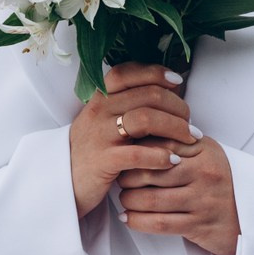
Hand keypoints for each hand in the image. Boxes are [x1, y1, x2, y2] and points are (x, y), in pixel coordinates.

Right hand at [70, 62, 196, 216]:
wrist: (63, 182)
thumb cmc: (92, 150)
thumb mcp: (102, 120)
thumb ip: (126, 104)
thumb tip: (165, 89)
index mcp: (99, 98)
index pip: (128, 72)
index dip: (156, 72)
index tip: (176, 81)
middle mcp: (98, 111)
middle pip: (148, 95)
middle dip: (177, 106)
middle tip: (191, 122)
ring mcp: (99, 135)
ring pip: (146, 119)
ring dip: (175, 127)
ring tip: (190, 139)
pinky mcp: (103, 161)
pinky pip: (138, 154)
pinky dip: (161, 156)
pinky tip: (174, 160)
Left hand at [114, 108, 239, 254]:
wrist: (252, 216)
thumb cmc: (219, 182)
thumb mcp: (205, 153)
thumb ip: (177, 142)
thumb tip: (137, 131)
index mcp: (203, 149)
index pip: (159, 144)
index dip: (135, 150)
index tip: (121, 154)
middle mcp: (204, 172)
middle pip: (151, 171)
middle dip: (126, 176)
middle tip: (118, 178)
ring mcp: (203, 199)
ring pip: (151, 199)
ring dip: (129, 200)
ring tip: (124, 198)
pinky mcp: (200, 225)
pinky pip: (159, 223)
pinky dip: (137, 221)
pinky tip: (128, 218)